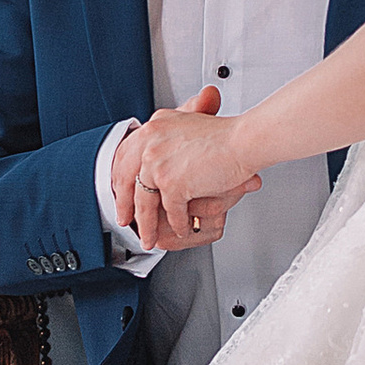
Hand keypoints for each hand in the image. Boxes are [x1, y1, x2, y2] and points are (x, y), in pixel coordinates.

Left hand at [132, 89, 263, 250]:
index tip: (120, 192)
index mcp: (154, 127)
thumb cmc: (227, 136)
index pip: (124, 155)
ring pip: (145, 202)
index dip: (120, 178)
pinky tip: (181, 230)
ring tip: (149, 238)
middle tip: (125, 220)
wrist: (245, 141)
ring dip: (147, 225)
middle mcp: (150, 142)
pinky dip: (177, 225)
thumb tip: (155, 161)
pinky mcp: (171, 182)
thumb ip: (170, 139)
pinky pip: (170, 212)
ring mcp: (157, 162)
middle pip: (126, 180)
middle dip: (124, 205)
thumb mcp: (190, 127)